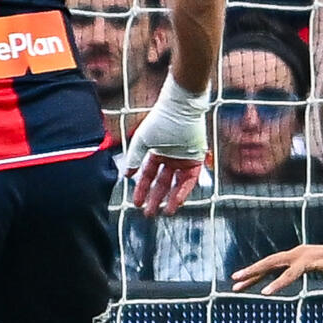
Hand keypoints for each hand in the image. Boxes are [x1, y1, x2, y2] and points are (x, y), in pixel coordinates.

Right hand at [123, 77, 211, 216]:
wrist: (180, 108)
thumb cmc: (160, 120)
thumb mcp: (142, 141)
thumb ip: (135, 158)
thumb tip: (126, 175)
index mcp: (156, 152)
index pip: (148, 175)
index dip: (142, 190)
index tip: (136, 203)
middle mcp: (170, 158)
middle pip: (162, 183)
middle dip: (155, 199)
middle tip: (149, 213)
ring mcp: (184, 159)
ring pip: (176, 184)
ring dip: (170, 199)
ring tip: (165, 212)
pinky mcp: (197, 160)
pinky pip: (190, 180)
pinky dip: (183, 191)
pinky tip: (176, 201)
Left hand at [232, 242, 322, 293]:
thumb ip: (315, 273)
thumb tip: (314, 277)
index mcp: (300, 255)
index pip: (274, 265)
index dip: (258, 273)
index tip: (243, 282)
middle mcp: (298, 252)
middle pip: (268, 263)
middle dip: (250, 272)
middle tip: (233, 281)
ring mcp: (303, 256)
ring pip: (273, 265)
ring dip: (255, 275)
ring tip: (239, 285)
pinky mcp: (309, 262)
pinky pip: (289, 275)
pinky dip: (277, 284)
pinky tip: (266, 293)